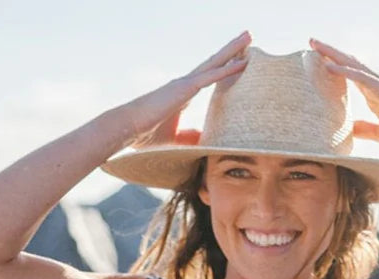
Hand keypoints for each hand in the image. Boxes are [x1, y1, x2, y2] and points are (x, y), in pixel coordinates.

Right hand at [121, 32, 250, 149]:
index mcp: (184, 94)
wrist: (128, 129)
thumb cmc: (146, 136)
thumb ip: (189, 137)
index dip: (224, 68)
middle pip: (214, 64)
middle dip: (232, 51)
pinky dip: (227, 69)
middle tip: (249, 38)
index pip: (208, 77)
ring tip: (249, 37)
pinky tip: (241, 62)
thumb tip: (203, 141)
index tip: (239, 60)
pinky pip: (211, 76)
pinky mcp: (185, 88)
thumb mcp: (175, 140)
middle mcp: (186, 84)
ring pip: (215, 63)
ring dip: (233, 50)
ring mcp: (185, 84)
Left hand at [309, 38, 378, 153]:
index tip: (317, 64)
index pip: (350, 79)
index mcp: (375, 96)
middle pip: (348, 65)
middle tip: (311, 44)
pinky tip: (328, 64)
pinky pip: (360, 77)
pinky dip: (343, 70)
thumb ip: (366, 129)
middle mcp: (376, 86)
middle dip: (329, 54)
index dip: (334, 70)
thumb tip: (348, 130)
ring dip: (332, 54)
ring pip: (351, 65)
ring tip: (314, 44)